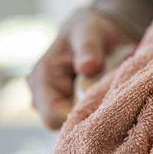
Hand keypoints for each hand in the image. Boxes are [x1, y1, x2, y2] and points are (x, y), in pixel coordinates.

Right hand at [26, 9, 135, 129]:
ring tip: (111, 95)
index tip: (103, 108)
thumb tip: (88, 67)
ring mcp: (55, 101)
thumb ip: (88, 48)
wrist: (93, 30)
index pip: (53, 117)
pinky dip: (96, 110)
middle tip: (111, 100)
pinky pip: (82, 117)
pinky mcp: (68, 103)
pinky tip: (109, 98)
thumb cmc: (88, 29)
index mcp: (41, 78)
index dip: (78, 118)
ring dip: (94, 113)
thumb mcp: (89, 32)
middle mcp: (42, 94)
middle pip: (65, 124)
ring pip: (74, 122)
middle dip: (88, 115)